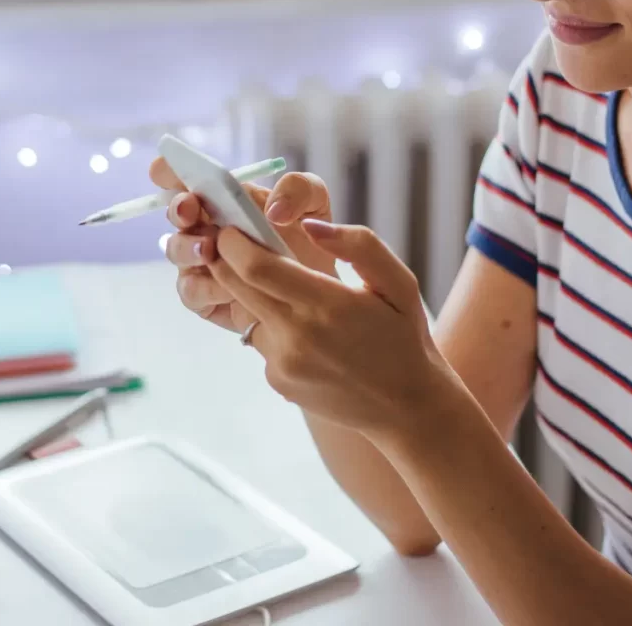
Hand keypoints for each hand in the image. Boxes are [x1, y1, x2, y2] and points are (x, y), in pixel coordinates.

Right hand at [150, 157, 336, 332]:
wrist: (319, 290)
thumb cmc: (309, 240)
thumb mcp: (314, 204)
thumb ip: (299, 189)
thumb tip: (273, 210)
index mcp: (223, 197)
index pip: (184, 177)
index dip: (169, 170)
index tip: (165, 170)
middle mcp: (205, 225)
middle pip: (175, 212)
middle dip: (178, 207)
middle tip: (190, 208)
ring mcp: (201, 262)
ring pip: (176, 251)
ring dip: (187, 247)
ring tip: (208, 249)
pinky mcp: (205, 297)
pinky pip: (192, 292)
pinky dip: (207, 287)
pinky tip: (228, 287)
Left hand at [207, 220, 452, 441]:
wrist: (406, 406)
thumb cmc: (404, 336)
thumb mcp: (399, 282)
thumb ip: (359, 245)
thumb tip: (310, 225)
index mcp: (327, 305)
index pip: (255, 267)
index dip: (233, 242)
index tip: (232, 226)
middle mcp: (297, 337)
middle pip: (235, 286)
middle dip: (225, 259)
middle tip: (234, 241)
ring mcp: (283, 364)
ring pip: (246, 312)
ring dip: (252, 293)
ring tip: (286, 289)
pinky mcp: (278, 381)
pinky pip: (261, 340)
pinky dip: (272, 325)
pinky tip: (307, 330)